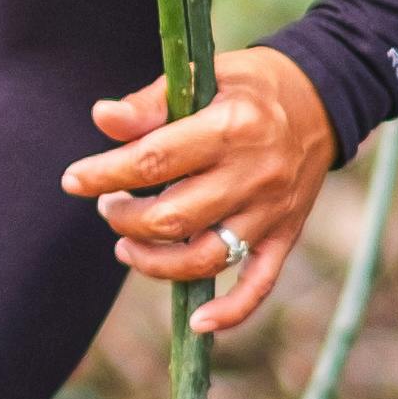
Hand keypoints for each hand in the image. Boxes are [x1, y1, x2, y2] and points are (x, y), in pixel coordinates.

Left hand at [63, 43, 333, 334]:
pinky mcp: (285, 236)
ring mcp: (271, 212)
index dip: (105, 173)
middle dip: (125, 219)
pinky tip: (195, 323)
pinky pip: (259, 284)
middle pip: (174, 217)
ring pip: (206, 258)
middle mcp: (255, 175)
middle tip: (106, 207)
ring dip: (155, 263)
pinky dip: (230, 312)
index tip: (74, 180)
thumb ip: (153, 102)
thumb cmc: (251, 85)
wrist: (322, 99)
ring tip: (125, 245)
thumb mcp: (205, 75)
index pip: (155, 160)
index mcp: (232, 127)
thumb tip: (102, 118)